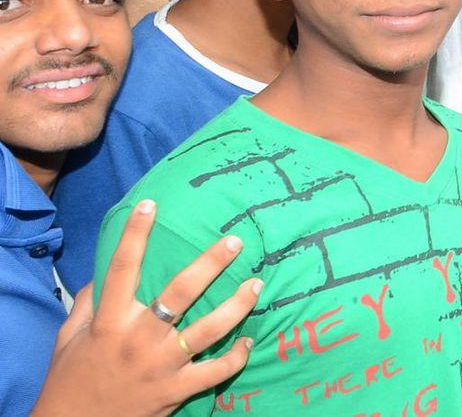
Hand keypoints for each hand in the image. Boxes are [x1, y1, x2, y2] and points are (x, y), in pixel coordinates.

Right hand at [31, 200, 262, 416]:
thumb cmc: (71, 379)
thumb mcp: (70, 338)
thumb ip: (88, 303)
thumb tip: (102, 274)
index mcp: (111, 321)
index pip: (122, 269)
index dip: (135, 235)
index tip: (150, 205)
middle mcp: (139, 339)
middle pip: (181, 292)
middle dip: (210, 263)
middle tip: (235, 241)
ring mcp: (162, 365)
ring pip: (210, 329)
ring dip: (238, 306)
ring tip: (257, 285)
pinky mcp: (177, 390)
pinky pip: (217, 371)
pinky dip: (237, 356)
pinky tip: (249, 341)